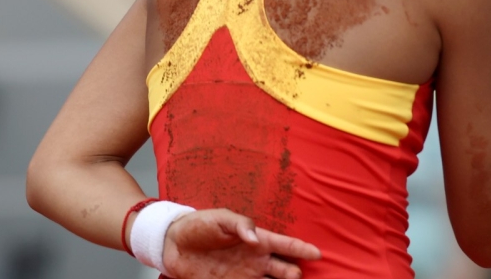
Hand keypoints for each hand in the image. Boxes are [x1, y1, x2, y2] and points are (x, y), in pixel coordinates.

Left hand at [162, 209, 320, 278]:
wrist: (172, 243)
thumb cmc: (200, 225)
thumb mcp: (221, 218)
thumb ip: (241, 225)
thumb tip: (256, 239)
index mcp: (258, 240)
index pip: (286, 245)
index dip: (302, 249)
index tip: (318, 253)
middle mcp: (255, 260)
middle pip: (283, 269)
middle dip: (294, 274)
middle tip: (298, 277)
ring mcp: (243, 275)